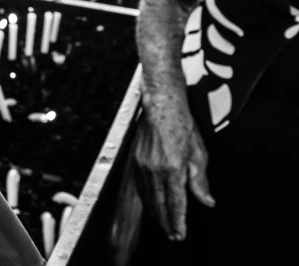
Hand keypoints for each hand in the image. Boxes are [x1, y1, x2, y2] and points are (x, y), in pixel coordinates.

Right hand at [133, 99, 215, 240]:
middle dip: (166, 221)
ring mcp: (142, 165)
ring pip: (147, 196)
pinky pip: (140, 185)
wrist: (161, 107)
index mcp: (173, 168)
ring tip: (162, 222)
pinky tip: (150, 203)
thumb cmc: (181, 125)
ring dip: (155, 211)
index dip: (178, 221)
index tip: (180, 234)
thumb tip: (206, 201)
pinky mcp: (134, 160)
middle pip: (159, 203)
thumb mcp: (198, 154)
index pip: (176, 203)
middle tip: (172, 235)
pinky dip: (146, 197)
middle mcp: (155, 169)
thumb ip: (200, 181)